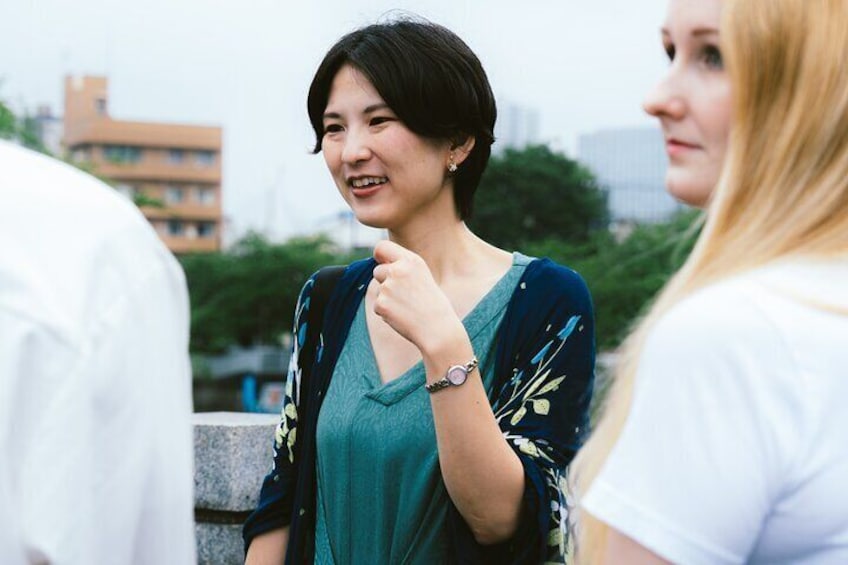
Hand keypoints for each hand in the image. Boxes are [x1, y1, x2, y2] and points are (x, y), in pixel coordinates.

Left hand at [370, 240, 465, 354]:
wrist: (438, 329)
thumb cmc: (433, 304)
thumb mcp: (422, 276)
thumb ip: (402, 268)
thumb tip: (380, 265)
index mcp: (411, 261)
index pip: (381, 247)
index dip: (379, 256)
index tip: (383, 262)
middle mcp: (397, 270)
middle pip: (377, 271)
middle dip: (385, 282)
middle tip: (405, 295)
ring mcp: (388, 287)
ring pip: (378, 290)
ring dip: (387, 298)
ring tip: (407, 306)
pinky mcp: (381, 303)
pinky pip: (377, 306)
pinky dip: (386, 312)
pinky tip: (403, 316)